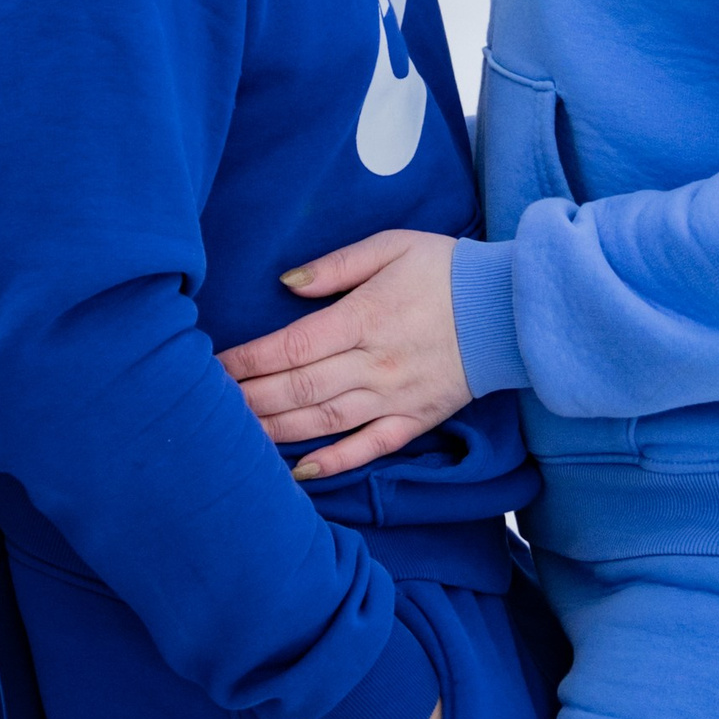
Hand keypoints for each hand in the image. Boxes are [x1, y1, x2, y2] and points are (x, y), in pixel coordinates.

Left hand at [221, 228, 466, 478]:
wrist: (508, 308)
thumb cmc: (445, 269)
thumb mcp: (392, 246)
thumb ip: (336, 265)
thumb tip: (286, 284)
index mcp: (365, 317)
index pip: (292, 347)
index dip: (248, 360)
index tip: (215, 366)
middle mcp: (375, 363)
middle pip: (299, 388)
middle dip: (250, 398)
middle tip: (210, 405)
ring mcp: (394, 397)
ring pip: (323, 421)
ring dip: (276, 430)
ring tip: (237, 436)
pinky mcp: (414, 420)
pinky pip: (367, 448)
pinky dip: (333, 463)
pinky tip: (299, 471)